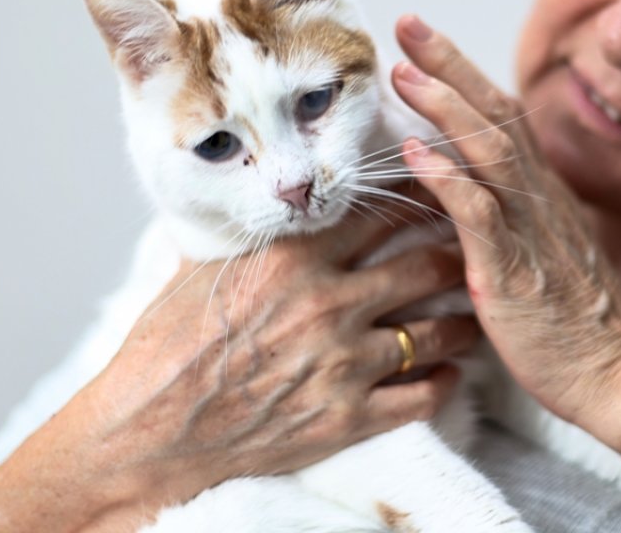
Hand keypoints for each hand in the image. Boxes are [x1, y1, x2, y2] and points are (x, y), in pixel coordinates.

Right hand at [0, 199, 479, 532]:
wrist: (148, 431)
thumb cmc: (166, 349)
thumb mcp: (203, 269)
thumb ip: (252, 233)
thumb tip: (262, 194)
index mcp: (294, 259)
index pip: (381, 212)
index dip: (418, 197)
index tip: (438, 190)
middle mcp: (328, 306)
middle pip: (424, 266)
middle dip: (455, 253)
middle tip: (471, 248)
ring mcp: (343, 364)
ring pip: (435, 331)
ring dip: (461, 321)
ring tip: (472, 312)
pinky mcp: (348, 417)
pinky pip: (421, 395)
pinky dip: (444, 381)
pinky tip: (451, 372)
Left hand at [390, 15, 620, 449]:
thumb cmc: (580, 328)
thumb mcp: (543, 261)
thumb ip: (508, 224)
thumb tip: (462, 198)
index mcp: (544, 198)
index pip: (504, 121)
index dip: (464, 78)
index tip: (425, 45)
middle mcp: (540, 202)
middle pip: (496, 116)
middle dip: (450, 66)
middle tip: (408, 24)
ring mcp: (530, 233)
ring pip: (490, 151)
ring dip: (446, 107)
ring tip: (404, 73)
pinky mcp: (515, 272)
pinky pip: (481, 215)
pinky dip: (447, 179)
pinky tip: (415, 155)